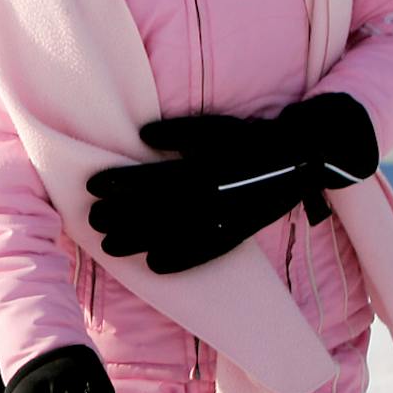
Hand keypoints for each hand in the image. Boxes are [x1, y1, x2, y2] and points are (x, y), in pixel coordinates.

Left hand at [85, 93, 378, 273]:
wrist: (302, 157)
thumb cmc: (250, 137)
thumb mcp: (216, 125)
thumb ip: (179, 129)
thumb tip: (141, 133)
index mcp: (204, 165)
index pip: (151, 176)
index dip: (118, 181)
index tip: (90, 185)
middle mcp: (214, 195)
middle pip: (156, 210)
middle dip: (121, 216)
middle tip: (92, 220)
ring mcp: (227, 218)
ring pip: (176, 234)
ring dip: (139, 242)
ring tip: (109, 248)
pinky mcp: (239, 234)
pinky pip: (207, 252)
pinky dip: (180, 260)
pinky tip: (154, 267)